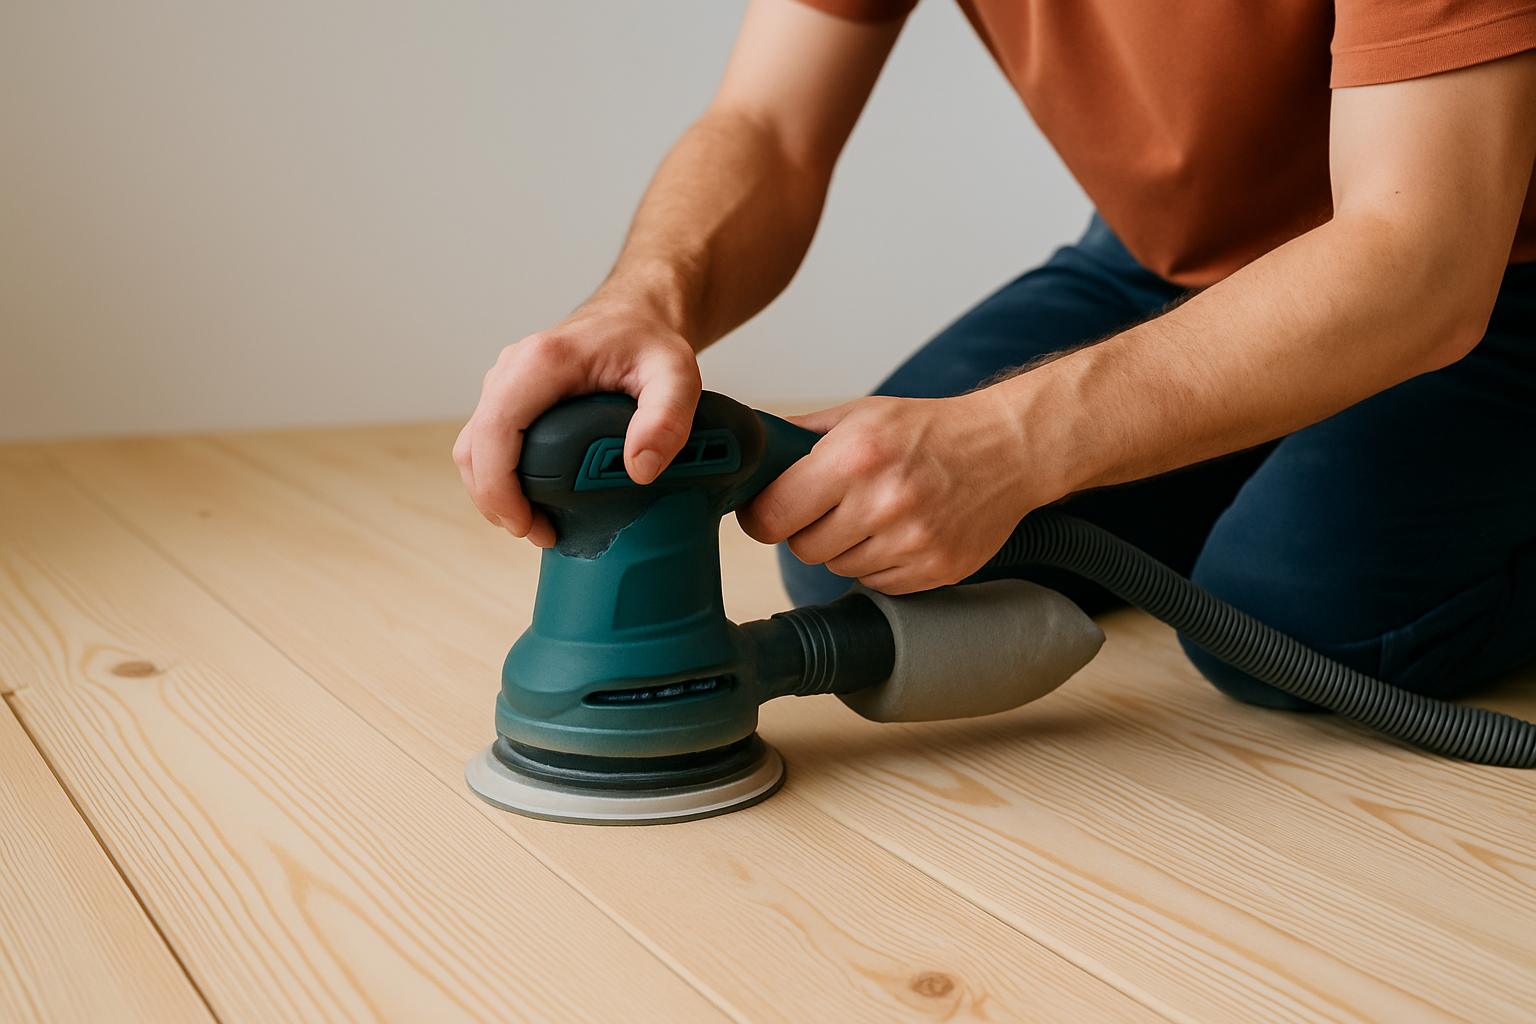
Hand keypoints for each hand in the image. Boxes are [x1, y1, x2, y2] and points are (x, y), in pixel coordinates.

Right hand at [453, 299, 701, 545]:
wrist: (637, 314)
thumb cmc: (652, 340)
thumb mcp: (677, 375)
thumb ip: (667, 419)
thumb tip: (638, 469)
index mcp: (542, 363)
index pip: (495, 432)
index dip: (499, 487)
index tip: (527, 523)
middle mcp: (512, 369)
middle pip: (472, 447)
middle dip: (495, 500)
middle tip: (539, 532)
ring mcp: (506, 381)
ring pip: (473, 447)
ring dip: (494, 491)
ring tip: (535, 522)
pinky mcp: (511, 395)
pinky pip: (488, 441)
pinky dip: (500, 475)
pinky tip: (532, 498)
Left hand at [737, 390, 1048, 593]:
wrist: (1009, 449)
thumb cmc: (932, 430)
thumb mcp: (862, 414)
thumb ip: (800, 435)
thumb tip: (750, 451)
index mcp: (855, 458)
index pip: (772, 515)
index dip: (763, 514)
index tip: (770, 509)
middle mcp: (883, 502)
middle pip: (803, 548)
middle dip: (807, 528)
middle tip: (833, 504)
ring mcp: (912, 542)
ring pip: (838, 567)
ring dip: (846, 546)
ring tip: (876, 512)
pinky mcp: (935, 570)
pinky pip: (876, 583)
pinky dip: (880, 562)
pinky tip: (901, 530)